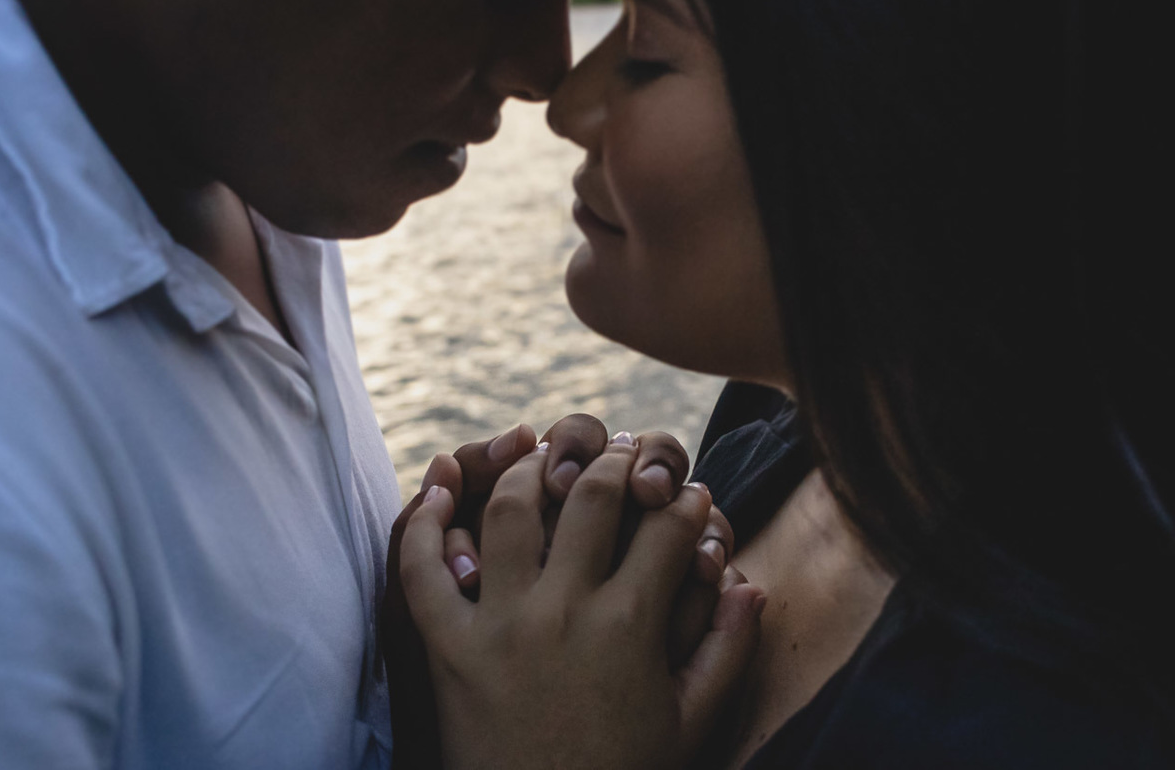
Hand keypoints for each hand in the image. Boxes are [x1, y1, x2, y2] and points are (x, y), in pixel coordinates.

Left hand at [401, 439, 764, 769]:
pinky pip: (422, 570)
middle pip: (592, 498)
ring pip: (509, 509)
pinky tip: (437, 486)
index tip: (691, 495)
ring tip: (544, 453)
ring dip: (528, 468)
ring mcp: (501, 624)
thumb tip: (751, 586)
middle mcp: (566, 610)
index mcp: (631, 626)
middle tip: (624, 452)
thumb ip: (727, 650)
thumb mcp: (690, 723)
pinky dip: (423, 522)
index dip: (689, 500)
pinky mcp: (448, 648)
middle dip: (616, 462)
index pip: (668, 528)